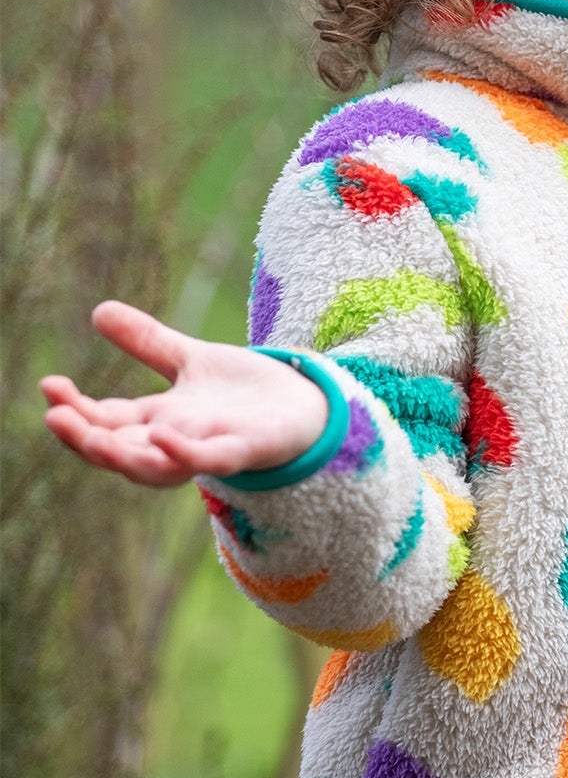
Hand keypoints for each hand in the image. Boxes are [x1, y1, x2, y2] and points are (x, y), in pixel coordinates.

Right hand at [40, 300, 328, 488]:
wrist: (308, 408)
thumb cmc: (246, 394)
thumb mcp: (191, 359)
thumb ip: (147, 342)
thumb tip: (98, 310)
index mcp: (159, 420)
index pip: (107, 421)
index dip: (75, 409)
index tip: (49, 385)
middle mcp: (177, 440)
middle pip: (120, 450)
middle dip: (84, 438)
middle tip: (54, 418)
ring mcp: (208, 448)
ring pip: (155, 467)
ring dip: (120, 456)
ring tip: (92, 436)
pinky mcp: (244, 451)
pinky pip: (209, 460)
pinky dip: (184, 453)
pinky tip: (162, 433)